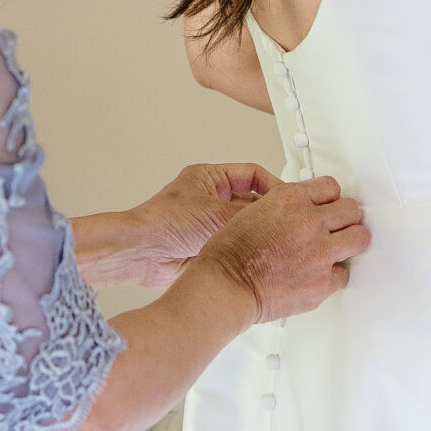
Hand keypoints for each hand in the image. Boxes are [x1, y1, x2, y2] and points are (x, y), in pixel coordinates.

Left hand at [123, 162, 279, 290]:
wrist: (141, 254)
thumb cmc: (163, 222)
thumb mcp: (216, 212)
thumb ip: (249, 214)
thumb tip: (277, 215)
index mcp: (210, 177)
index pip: (252, 174)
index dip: (273, 185)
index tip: (289, 199)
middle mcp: (210, 198)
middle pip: (251, 201)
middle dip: (266, 213)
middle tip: (286, 222)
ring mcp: (209, 223)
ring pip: (244, 225)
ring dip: (255, 233)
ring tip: (274, 240)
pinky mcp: (207, 245)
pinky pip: (234, 245)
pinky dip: (246, 250)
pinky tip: (257, 256)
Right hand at [201, 176, 369, 323]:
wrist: (226, 285)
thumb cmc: (231, 253)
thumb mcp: (254, 210)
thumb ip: (286, 208)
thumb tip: (305, 210)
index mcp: (291, 198)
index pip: (331, 187)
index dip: (330, 198)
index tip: (330, 206)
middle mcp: (309, 221)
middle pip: (351, 210)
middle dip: (346, 218)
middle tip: (339, 227)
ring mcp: (320, 252)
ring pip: (359, 238)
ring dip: (350, 242)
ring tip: (340, 248)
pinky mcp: (323, 282)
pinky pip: (344, 274)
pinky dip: (334, 275)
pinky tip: (321, 274)